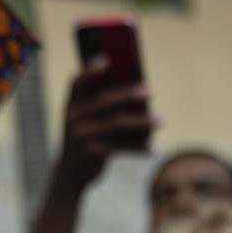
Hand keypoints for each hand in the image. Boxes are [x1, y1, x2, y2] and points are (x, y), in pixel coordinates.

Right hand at [55, 57, 155, 189]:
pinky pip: (121, 146)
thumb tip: (138, 88)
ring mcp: (81, 136)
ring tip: (161, 121)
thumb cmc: (86, 138)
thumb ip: (102, 103)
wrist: (70, 173)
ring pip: (118, 123)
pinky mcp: (92, 153)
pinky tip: (153, 147)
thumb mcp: (86, 119)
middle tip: (151, 91)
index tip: (107, 59)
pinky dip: (140, 146)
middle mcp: (73, 118)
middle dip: (129, 94)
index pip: (77, 82)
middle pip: (104, 101)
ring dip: (143, 121)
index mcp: (70, 104)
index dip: (90, 70)